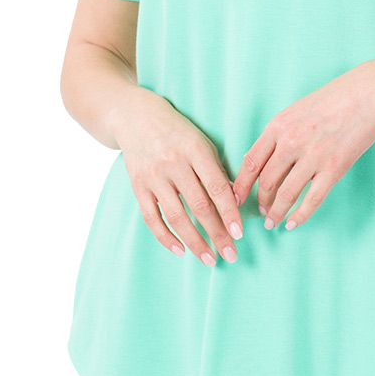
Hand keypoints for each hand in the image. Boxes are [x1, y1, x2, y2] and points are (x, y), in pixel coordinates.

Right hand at [112, 90, 244, 266]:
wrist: (134, 116)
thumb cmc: (177, 130)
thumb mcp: (201, 141)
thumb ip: (216, 169)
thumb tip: (234, 200)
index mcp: (195, 150)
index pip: (217, 188)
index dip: (230, 213)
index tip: (240, 234)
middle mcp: (174, 164)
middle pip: (199, 206)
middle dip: (217, 233)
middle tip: (231, 255)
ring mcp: (154, 176)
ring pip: (176, 216)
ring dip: (195, 241)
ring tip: (209, 258)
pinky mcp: (137, 186)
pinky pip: (151, 217)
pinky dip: (166, 236)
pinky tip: (180, 249)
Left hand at [233, 64, 374, 231]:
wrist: (369, 93)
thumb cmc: (335, 98)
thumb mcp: (297, 109)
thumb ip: (280, 132)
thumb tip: (265, 158)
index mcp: (279, 125)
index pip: (250, 162)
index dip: (240, 184)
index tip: (235, 198)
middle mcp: (291, 142)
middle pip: (266, 181)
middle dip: (260, 201)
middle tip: (260, 210)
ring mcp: (313, 156)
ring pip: (286, 194)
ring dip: (276, 212)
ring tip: (273, 221)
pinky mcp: (334, 168)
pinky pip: (312, 199)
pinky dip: (300, 216)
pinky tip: (293, 223)